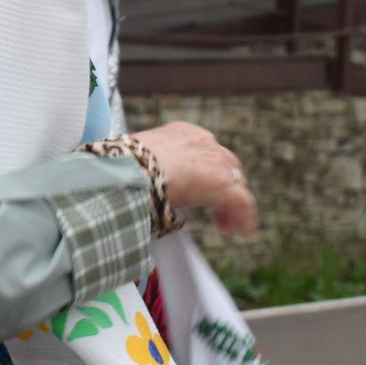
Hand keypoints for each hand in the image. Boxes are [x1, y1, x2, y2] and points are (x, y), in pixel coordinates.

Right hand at [128, 121, 256, 236]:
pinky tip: (239, 231)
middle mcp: (203, 142)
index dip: (204, 171)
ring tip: (222, 224)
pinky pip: (243, 203)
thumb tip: (142, 190)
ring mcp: (216, 162)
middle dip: (223, 186)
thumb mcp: (138, 162)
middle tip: (214, 208)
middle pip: (226, 164)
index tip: (196, 188)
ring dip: (230, 203)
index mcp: (182, 133)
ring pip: (236, 183)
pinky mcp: (223, 185)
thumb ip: (149, 170)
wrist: (128, 171)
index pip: (204, 150)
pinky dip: (243, 218)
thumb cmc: (121, 168)